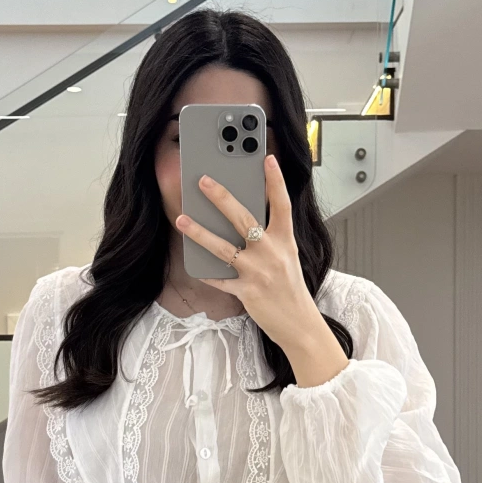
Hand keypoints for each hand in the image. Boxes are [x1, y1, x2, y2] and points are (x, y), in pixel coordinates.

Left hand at [175, 155, 349, 386]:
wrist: (300, 325)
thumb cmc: (291, 289)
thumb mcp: (287, 257)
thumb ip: (270, 238)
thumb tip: (243, 219)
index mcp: (285, 241)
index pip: (281, 204)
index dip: (275, 180)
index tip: (266, 158)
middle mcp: (272, 253)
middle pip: (244, 218)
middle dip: (221, 197)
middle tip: (203, 180)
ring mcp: (258, 273)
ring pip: (223, 247)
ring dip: (199, 232)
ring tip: (181, 219)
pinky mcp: (247, 292)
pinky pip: (220, 279)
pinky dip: (206, 272)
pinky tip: (192, 263)